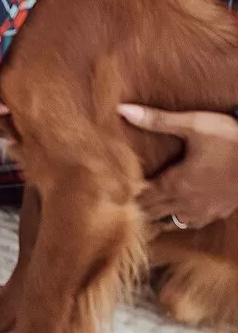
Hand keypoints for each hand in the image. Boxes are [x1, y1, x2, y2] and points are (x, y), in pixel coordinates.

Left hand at [119, 103, 237, 227]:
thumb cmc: (230, 138)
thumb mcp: (192, 124)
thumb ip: (156, 120)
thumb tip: (122, 109)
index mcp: (177, 183)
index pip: (142, 196)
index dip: (124, 196)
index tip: (106, 195)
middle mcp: (188, 202)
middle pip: (154, 212)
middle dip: (136, 209)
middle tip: (115, 208)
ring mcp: (206, 211)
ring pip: (173, 222)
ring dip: (156, 217)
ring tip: (139, 215)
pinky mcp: (220, 211)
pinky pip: (192, 223)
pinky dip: (178, 220)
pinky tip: (176, 215)